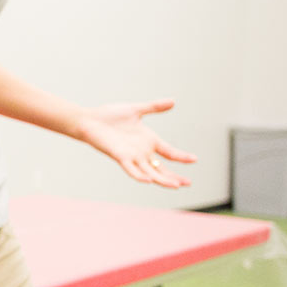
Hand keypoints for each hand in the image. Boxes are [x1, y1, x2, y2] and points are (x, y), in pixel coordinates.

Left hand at [79, 99, 196, 187]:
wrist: (90, 119)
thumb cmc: (110, 115)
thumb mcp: (136, 110)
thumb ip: (154, 107)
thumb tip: (173, 101)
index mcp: (148, 140)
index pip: (169, 152)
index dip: (181, 157)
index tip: (195, 159)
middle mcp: (142, 151)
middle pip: (161, 168)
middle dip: (175, 176)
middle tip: (189, 183)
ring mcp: (131, 155)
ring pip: (150, 172)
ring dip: (162, 179)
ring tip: (176, 186)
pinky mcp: (120, 156)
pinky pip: (131, 169)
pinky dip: (139, 175)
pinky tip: (149, 180)